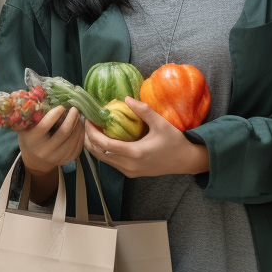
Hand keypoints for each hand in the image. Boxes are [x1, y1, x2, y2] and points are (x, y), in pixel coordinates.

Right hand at [17, 106, 84, 202]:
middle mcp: (45, 150)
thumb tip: (45, 94)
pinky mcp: (67, 160)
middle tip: (75, 108)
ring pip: (74, 138)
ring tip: (78, 116)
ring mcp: (57, 157)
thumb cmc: (30, 137)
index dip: (55, 113)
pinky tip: (80, 126)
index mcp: (33, 140)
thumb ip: (34, 114)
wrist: (35, 160)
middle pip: (64, 132)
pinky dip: (81, 134)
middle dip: (72, 118)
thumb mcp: (27, 126)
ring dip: (79, 125)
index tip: (61, 106)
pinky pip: (79, 145)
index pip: (46, 124)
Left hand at [84, 97, 209, 178]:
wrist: (185, 161)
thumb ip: (143, 110)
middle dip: (88, 139)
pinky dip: (103, 151)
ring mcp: (129, 171)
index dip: (92, 132)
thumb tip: (126, 98)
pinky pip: (111, 162)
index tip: (89, 120)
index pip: (104, 144)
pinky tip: (105, 139)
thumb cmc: (174, 142)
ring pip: (103, 160)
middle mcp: (128, 165)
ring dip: (95, 145)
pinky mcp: (131, 173)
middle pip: (99, 153)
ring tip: (93, 130)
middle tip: (87, 123)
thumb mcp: (161, 123)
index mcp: (134, 153)